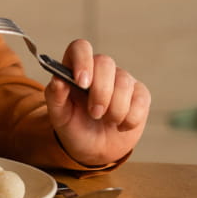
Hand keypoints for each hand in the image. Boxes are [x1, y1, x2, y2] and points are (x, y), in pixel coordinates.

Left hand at [46, 39, 150, 166]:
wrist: (94, 149)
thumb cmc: (74, 127)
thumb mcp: (59, 115)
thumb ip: (55, 96)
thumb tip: (58, 80)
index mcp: (75, 68)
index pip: (81, 48)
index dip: (83, 60)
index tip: (82, 83)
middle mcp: (100, 70)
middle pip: (105, 63)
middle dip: (100, 92)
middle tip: (94, 113)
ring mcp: (122, 80)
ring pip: (124, 83)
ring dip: (115, 109)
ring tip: (106, 121)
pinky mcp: (140, 95)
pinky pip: (140, 100)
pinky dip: (130, 118)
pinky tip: (120, 125)